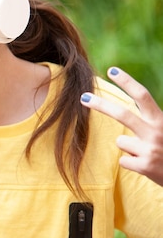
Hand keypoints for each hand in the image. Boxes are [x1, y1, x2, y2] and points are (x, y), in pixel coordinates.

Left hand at [80, 67, 162, 185]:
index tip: (112, 70)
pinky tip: (146, 167)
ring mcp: (151, 149)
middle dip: (101, 105)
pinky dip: (131, 164)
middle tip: (83, 97)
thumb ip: (148, 121)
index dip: (127, 82)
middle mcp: (156, 132)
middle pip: (122, 114)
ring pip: (120, 142)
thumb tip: (119, 110)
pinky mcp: (146, 166)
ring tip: (145, 154)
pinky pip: (123, 161)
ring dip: (129, 149)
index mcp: (161, 120)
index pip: (143, 96)